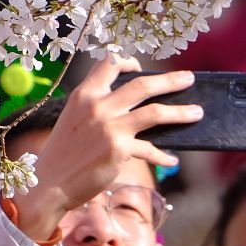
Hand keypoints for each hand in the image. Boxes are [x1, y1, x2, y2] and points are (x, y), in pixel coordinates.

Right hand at [11, 56, 200, 238]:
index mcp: (84, 94)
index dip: (129, 62)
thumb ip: (97, 107)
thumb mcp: (73, 120)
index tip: (141, 67)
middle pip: (143, 85)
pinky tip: (172, 160)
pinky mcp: (119, 149)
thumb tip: (131, 107)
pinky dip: (164, 155)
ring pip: (156, 113)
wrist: (48, 183)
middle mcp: (98, 105)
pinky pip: (151, 149)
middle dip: (171, 80)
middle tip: (189, 78)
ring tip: (197, 113)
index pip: (110, 64)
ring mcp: (110, 127)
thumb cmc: (62, 154)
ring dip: (181, 113)